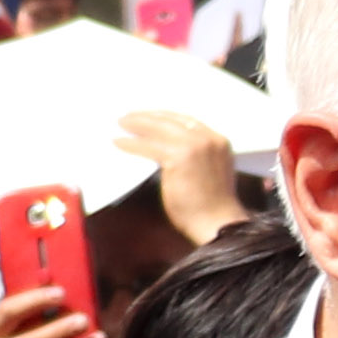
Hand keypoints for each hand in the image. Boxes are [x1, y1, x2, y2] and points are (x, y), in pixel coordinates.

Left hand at [119, 107, 250, 245]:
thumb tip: (166, 148)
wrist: (217, 222)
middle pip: (170, 120)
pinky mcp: (176, 158)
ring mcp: (193, 147)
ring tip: (121, 124)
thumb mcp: (211, 170)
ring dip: (136, 124)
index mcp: (218, 141)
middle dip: (147, 116)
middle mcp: (207, 139)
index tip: (150, 115)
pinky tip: (120, 143)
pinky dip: (131, 144)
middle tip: (129, 116)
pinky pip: (147, 147)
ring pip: (157, 129)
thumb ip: (195, 156)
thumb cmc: (213, 205)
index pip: (187, 120)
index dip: (165, 116)